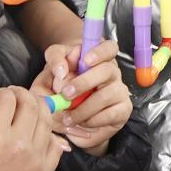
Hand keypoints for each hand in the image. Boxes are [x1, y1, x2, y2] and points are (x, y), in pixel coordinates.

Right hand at [0, 86, 68, 170]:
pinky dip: (47, 133)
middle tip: (17, 95)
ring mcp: (36, 159)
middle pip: (32, 106)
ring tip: (28, 108)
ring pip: (46, 121)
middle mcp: (20, 146)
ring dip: (38, 109)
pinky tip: (36, 132)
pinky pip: (54, 144)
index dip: (5, 92)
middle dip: (24, 94)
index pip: (9, 100)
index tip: (1, 94)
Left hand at [34, 40, 130, 155]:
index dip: (99, 52)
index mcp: (96, 59)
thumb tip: (62, 71)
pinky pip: (111, 113)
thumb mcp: (48, 75)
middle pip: (107, 69)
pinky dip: (93, 120)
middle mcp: (111, 72)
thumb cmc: (59, 92)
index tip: (84, 60)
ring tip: (68, 116)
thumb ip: (53, 66)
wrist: (70, 118)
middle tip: (66, 94)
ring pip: (108, 93)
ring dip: (85, 107)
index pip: (108, 47)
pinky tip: (82, 122)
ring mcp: (119, 89)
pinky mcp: (123, 108)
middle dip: (85, 82)